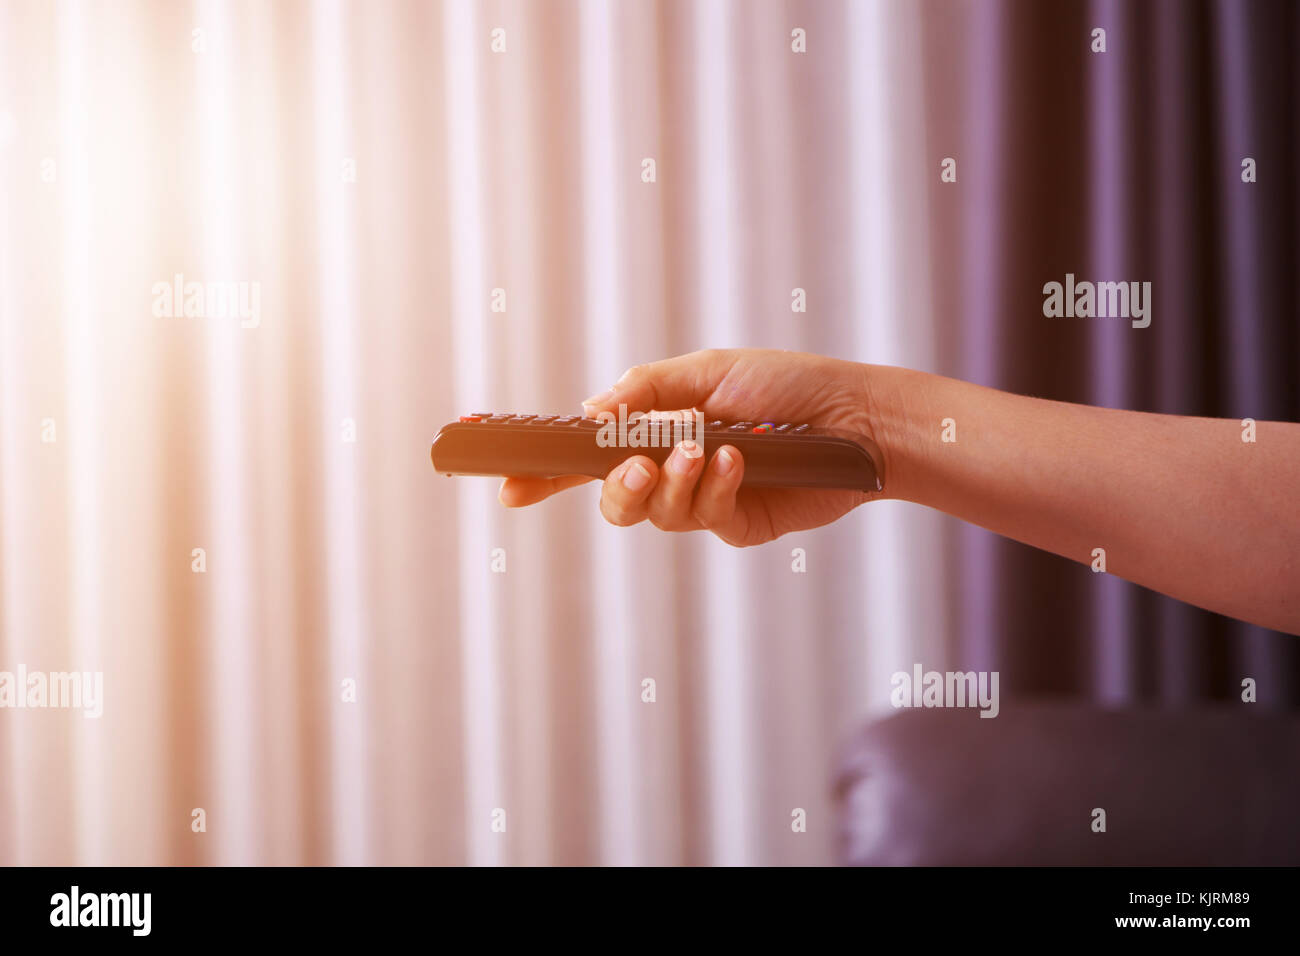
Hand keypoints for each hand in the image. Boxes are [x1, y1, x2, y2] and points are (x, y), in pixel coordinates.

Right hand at [498, 348, 884, 546]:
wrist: (854, 416)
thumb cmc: (784, 387)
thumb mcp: (708, 371)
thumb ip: (645, 392)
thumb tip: (588, 413)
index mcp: (656, 432)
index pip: (588, 457)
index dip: (546, 473)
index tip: (509, 484)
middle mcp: (672, 470)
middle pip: (612, 499)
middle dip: (615, 487)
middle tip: (636, 465)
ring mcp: (702, 502)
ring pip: (654, 514)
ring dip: (672, 482)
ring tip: (704, 450)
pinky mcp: (737, 525)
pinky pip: (705, 518)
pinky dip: (715, 488)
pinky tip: (736, 460)